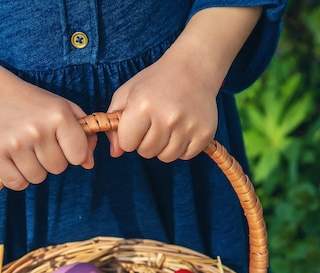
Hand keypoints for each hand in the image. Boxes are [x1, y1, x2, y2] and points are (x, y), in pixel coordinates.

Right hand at [0, 49, 95, 189]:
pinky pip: (17, 184)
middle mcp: (38, 129)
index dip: (71, 153)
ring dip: (32, 168)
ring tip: (24, 147)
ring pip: (37, 178)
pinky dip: (16, 177)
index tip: (60, 141)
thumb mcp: (64, 110)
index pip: (78, 156)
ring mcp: (15, 142)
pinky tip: (12, 159)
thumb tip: (88, 164)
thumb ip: (84, 136)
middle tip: (36, 141)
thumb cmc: (34, 105)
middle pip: (57, 169)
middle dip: (50, 159)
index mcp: (59, 115)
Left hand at [107, 6, 262, 162]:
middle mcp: (167, 117)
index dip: (130, 136)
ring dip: (164, 146)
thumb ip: (114, 124)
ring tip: (169, 126)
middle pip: (147, 152)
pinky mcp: (205, 133)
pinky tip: (183, 128)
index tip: (137, 124)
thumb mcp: (127, 94)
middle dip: (146, 142)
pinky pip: (185, 156)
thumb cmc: (155, 83)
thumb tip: (116, 153)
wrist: (194, 68)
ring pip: (166, 157)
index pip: (127, 144)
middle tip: (155, 122)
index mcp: (143, 105)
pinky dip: (182, 147)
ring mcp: (188, 126)